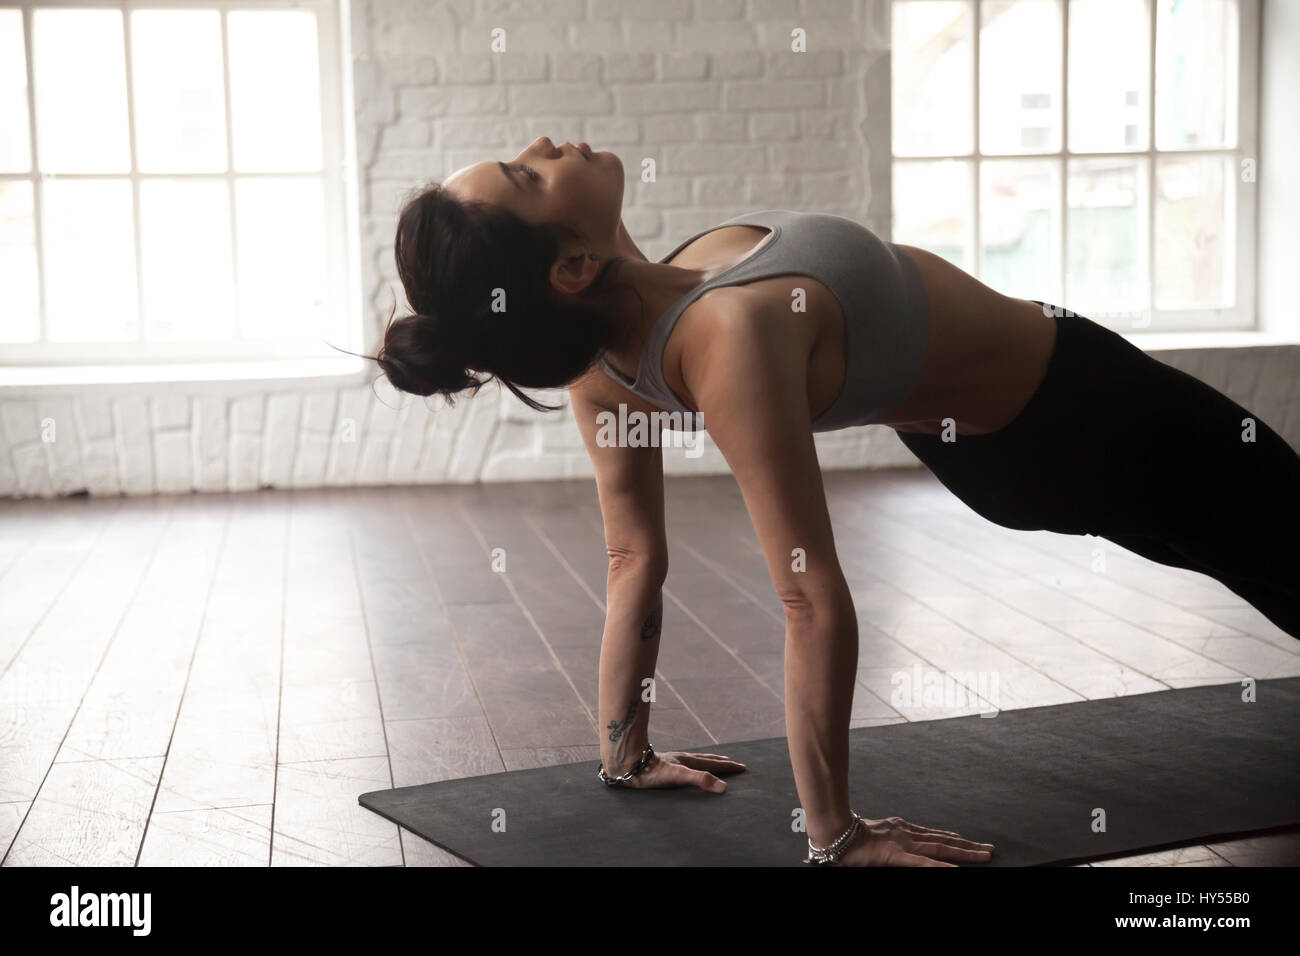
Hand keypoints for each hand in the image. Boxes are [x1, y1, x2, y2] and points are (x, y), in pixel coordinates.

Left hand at [609, 751, 745, 792]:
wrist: (627, 764)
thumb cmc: (651, 772)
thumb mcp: (679, 777)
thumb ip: (701, 780)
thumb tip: (723, 787)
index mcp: (687, 762)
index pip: (713, 764)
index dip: (728, 767)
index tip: (742, 767)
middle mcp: (681, 759)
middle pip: (705, 759)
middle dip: (720, 762)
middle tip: (732, 762)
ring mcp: (670, 761)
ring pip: (693, 760)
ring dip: (706, 762)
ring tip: (711, 762)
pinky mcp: (660, 765)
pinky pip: (681, 764)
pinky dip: (690, 765)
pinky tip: (682, 768)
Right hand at [833, 815, 994, 866]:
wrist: (833, 832)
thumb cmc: (848, 837)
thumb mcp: (875, 835)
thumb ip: (889, 839)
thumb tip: (894, 845)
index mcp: (901, 828)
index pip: (934, 834)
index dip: (954, 839)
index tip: (970, 841)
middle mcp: (906, 832)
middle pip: (944, 840)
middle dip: (968, 846)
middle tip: (989, 849)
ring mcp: (902, 843)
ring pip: (940, 848)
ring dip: (964, 852)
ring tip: (983, 855)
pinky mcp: (895, 855)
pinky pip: (921, 862)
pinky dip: (939, 865)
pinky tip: (953, 869)